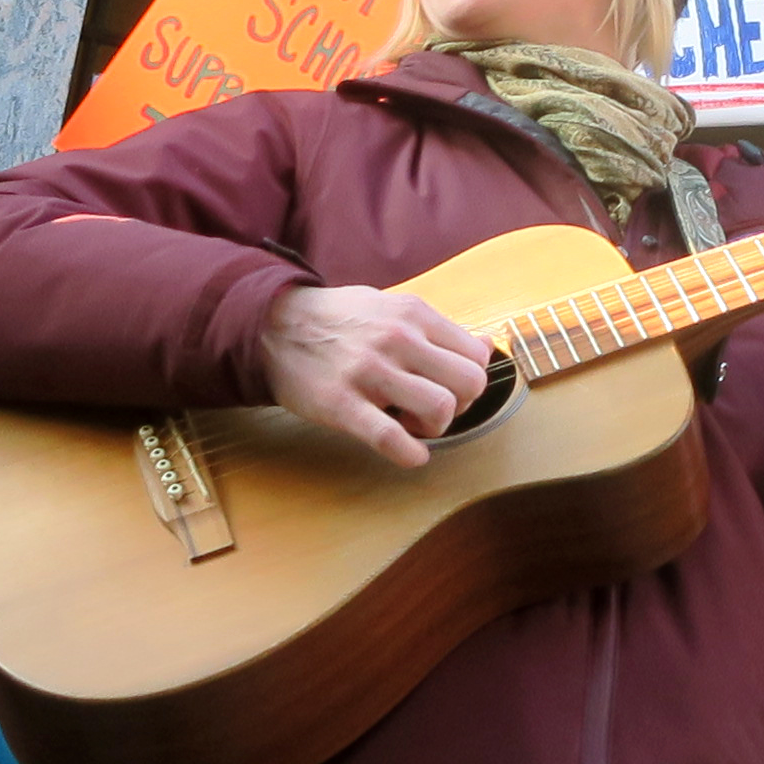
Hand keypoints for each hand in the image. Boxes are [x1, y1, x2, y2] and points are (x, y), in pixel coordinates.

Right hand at [253, 280, 492, 467]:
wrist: (274, 325)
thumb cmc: (341, 320)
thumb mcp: (393, 308)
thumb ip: (438, 330)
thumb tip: (488, 346)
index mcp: (414, 314)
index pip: (477, 355)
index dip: (469, 379)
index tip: (446, 387)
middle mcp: (398, 339)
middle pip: (469, 383)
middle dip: (461, 405)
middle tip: (433, 409)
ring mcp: (370, 372)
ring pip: (441, 408)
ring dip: (435, 427)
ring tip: (411, 423)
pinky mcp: (342, 405)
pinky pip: (391, 439)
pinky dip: (410, 454)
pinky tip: (409, 453)